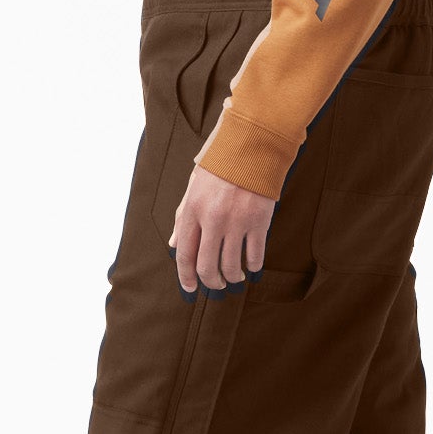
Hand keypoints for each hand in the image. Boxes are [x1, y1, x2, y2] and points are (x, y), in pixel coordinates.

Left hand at [169, 164, 274, 296]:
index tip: (190, 287)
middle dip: (210, 281)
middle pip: (207, 266)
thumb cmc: (221, 165)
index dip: (186, 276)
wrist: (252, 146)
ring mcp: (237, 222)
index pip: (185, 253)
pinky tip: (252, 266)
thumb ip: (182, 217)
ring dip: (232, 277)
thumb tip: (172, 244)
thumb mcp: (194, 187)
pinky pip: (255, 255)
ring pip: (231, 265)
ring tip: (234, 277)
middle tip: (215, 285)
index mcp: (193, 210)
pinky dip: (253, 266)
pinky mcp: (259, 221)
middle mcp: (213, 219)